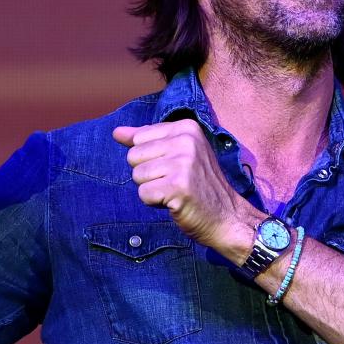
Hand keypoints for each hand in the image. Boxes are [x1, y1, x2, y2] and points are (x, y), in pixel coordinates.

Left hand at [113, 120, 254, 247]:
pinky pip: (143, 194)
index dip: (149, 158)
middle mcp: (186, 140)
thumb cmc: (198, 185)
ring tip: (174, 191)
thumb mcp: (177, 153)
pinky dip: (154, 202)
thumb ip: (146, 140)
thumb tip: (116, 132)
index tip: (174, 166)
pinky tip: (174, 201)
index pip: (139, 138)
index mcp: (186, 127)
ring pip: (137, 175)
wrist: (227, 216)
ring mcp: (183, 162)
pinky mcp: (178, 185)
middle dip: (147, 174)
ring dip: (151, 188)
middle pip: (134, 156)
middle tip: (174, 181)